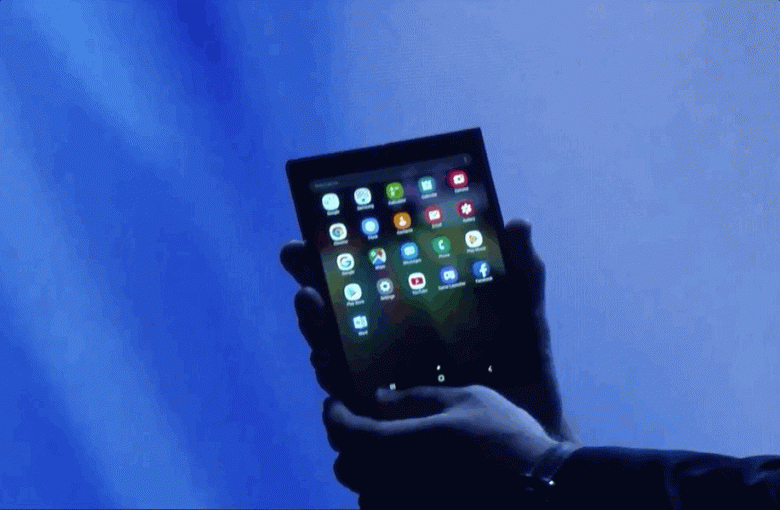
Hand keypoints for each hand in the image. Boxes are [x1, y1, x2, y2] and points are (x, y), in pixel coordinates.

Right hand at [280, 218, 577, 443]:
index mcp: (413, 310)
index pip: (361, 279)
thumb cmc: (525, 366)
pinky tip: (328, 363)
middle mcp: (389, 341)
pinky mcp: (389, 416)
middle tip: (305, 278)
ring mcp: (385, 378)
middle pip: (336, 315)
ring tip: (310, 305)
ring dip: (315, 329)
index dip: (327, 259)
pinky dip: (334, 377)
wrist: (537, 427)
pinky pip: (349, 399)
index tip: (303, 241)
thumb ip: (522, 272)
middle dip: (311, 291)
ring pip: (333, 352)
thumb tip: (519, 222)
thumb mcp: (525, 315)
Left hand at [325, 384, 558, 507]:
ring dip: (369, 473)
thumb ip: (414, 398)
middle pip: (345, 466)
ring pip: (364, 494)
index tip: (336, 402)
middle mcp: (389, 483)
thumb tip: (377, 399)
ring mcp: (403, 508)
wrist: (544, 492)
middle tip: (367, 425)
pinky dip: (389, 495)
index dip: (333, 413)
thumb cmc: (505, 439)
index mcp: (395, 445)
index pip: (341, 430)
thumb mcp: (464, 400)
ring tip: (394, 455)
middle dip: (350, 443)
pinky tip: (414, 481)